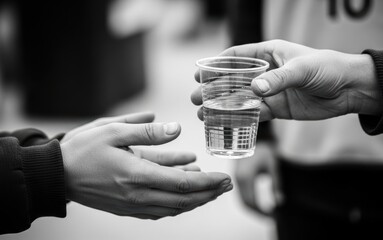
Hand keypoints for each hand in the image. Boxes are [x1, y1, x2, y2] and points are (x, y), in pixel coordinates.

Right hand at [60, 112, 232, 219]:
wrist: (56, 174)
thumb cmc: (83, 149)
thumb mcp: (113, 130)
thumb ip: (147, 132)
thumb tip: (176, 129)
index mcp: (137, 175)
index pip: (183, 184)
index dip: (208, 182)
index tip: (225, 178)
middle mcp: (138, 195)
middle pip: (183, 200)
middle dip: (208, 193)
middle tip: (226, 185)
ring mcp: (132, 205)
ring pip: (173, 208)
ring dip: (195, 200)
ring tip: (211, 190)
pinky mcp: (126, 208)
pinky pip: (158, 210)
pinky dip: (176, 204)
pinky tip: (184, 195)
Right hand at [191, 40, 382, 120]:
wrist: (350, 89)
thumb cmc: (328, 68)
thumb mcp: (303, 69)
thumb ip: (279, 79)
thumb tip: (255, 90)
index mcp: (269, 53)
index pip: (236, 56)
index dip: (216, 64)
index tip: (199, 74)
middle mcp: (267, 72)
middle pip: (233, 80)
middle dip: (213, 89)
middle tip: (196, 99)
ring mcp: (271, 91)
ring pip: (240, 99)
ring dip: (222, 106)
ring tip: (203, 114)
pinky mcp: (278, 109)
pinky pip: (254, 114)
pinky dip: (240, 118)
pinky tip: (225, 123)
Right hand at [234, 142, 281, 215]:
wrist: (256, 135)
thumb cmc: (265, 149)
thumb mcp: (273, 166)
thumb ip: (276, 185)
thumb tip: (279, 201)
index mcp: (246, 177)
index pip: (251, 202)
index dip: (262, 212)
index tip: (274, 216)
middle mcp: (238, 178)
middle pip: (244, 203)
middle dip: (257, 213)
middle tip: (271, 217)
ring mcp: (235, 177)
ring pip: (241, 199)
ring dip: (253, 207)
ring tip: (266, 212)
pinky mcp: (237, 175)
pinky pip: (241, 192)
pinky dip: (249, 200)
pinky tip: (258, 202)